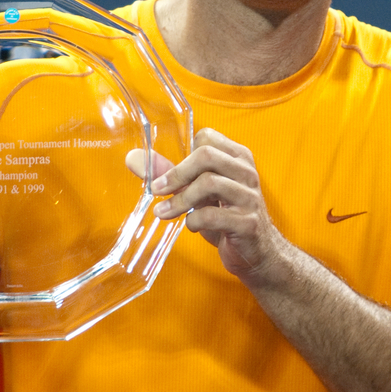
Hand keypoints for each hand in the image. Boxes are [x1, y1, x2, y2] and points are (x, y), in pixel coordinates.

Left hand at [138, 128, 287, 283]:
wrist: (257, 254)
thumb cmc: (225, 219)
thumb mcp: (197, 193)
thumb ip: (169, 173)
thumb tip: (133, 158)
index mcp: (237, 157)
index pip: (206, 137)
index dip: (183, 154)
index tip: (166, 175)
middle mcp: (247, 172)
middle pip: (206, 155)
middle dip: (176, 174)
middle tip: (157, 190)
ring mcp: (250, 197)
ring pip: (209, 183)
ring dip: (180, 200)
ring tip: (165, 213)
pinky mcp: (248, 222)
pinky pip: (213, 215)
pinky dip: (194, 220)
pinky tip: (191, 226)